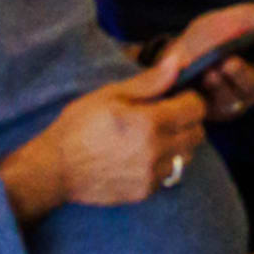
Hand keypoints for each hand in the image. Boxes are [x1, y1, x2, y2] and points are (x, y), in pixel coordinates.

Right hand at [0, 64, 214, 221]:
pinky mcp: (146, 192)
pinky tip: (143, 156)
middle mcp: (157, 151)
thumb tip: (179, 61)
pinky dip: (164, 164)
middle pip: (198, 133)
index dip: (189, 98)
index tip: (175, 96)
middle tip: (166, 115)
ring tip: (154, 136)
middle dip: (188, 120)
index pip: (196, 108)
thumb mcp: (111, 94)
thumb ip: (150, 81)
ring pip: (187, 156)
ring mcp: (153, 175)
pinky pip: (170, 175)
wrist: (56, 169)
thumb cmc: (80, 125)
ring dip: (179, 143)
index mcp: (150, 122)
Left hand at [150, 0, 253, 121]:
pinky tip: (204, 78)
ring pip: (237, 94)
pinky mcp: (221, 110)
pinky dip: (212, 91)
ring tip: (212, 70)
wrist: (178, 57)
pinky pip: (219, 104)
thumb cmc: (211, 38)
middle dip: (243, 71)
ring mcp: (238, 97)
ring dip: (224, 83)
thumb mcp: (230, 20)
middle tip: (230, 62)